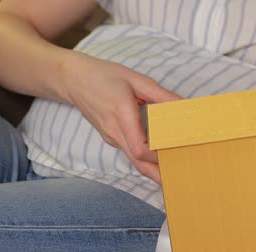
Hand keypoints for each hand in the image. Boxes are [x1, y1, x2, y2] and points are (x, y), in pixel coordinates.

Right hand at [63, 52, 180, 183]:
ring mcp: (110, 136)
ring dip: (152, 166)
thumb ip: (160, 94)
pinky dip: (143, 156)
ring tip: (173, 166)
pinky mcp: (110, 137)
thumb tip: (183, 105)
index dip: (158, 156)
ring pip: (133, 159)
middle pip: (137, 163)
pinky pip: (128, 150)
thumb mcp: (135, 79)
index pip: (140, 148)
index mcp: (122, 114)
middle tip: (178, 178)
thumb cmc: (104, 76)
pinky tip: (157, 151)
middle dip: (158, 174)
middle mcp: (114, 131)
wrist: (73, 80)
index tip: (178, 153)